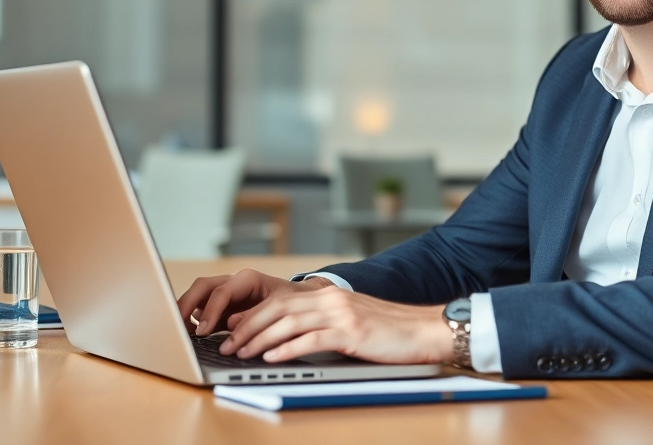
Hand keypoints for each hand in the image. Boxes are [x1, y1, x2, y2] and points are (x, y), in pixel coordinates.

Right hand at [176, 269, 331, 335]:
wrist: (301, 304)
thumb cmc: (293, 304)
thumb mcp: (280, 309)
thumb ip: (256, 316)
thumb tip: (231, 325)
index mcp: (248, 279)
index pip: (222, 291)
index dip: (210, 311)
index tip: (203, 330)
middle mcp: (233, 283)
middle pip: (202, 287)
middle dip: (186, 304)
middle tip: (177, 327)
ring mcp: (225, 294)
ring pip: (198, 296)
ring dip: (186, 312)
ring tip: (178, 332)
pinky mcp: (222, 308)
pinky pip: (202, 309)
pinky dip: (193, 320)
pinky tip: (189, 335)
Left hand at [219, 285, 453, 365]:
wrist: (424, 329)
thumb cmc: (389, 330)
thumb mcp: (351, 319)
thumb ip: (324, 321)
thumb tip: (292, 335)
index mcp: (328, 294)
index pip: (280, 300)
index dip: (253, 314)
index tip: (232, 328)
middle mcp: (331, 299)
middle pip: (277, 308)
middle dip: (248, 327)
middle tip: (228, 343)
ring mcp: (341, 314)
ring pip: (288, 322)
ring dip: (260, 339)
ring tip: (241, 353)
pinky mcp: (351, 332)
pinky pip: (311, 339)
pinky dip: (286, 348)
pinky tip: (272, 358)